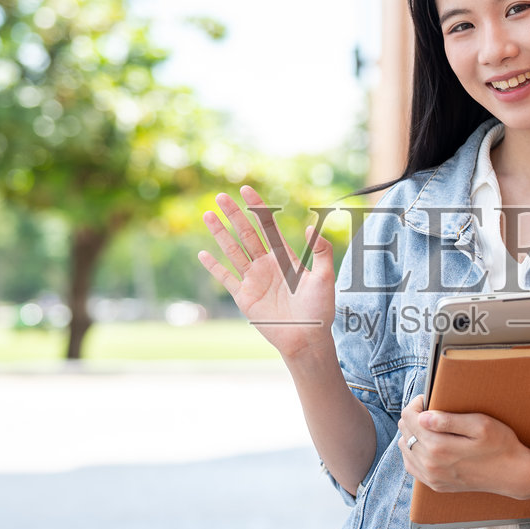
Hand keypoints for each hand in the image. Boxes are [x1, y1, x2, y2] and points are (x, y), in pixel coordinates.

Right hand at [198, 185, 334, 359]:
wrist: (307, 339)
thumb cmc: (320, 310)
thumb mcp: (326, 278)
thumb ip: (321, 251)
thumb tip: (311, 225)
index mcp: (285, 257)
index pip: (267, 226)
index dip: (257, 207)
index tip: (246, 190)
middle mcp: (266, 265)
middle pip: (246, 234)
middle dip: (233, 215)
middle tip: (220, 196)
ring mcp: (254, 280)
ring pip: (233, 251)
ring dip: (220, 234)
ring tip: (207, 215)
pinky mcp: (244, 297)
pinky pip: (226, 278)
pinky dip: (214, 267)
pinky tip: (203, 254)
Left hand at [397, 394, 529, 497]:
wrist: (512, 475)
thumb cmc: (500, 445)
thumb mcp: (480, 425)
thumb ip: (449, 421)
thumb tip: (422, 417)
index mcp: (438, 447)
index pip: (409, 418)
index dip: (416, 404)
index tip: (429, 399)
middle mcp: (430, 465)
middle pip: (405, 432)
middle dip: (414, 417)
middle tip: (431, 411)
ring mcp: (432, 477)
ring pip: (405, 448)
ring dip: (413, 434)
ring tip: (430, 427)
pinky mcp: (435, 484)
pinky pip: (411, 466)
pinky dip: (415, 452)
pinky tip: (428, 445)